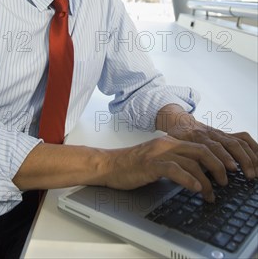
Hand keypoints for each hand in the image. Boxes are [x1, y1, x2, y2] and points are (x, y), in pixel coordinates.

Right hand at [104, 135, 228, 201]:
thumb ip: (176, 162)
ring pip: (191, 161)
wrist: (108, 165)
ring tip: (210, 193)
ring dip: (205, 180)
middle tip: (224, 182)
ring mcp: (158, 153)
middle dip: (217, 167)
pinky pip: (174, 169)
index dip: (217, 159)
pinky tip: (195, 188)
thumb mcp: (158, 160)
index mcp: (169, 142)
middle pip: (201, 151)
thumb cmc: (132, 166)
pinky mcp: (150, 164)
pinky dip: (188, 179)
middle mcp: (166, 144)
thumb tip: (197, 175)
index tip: (226, 172)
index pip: (200, 146)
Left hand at [167, 117, 257, 179]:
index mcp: (196, 137)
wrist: (179, 121)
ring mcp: (220, 133)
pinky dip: (254, 147)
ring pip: (238, 142)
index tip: (225, 180)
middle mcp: (210, 134)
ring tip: (256, 172)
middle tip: (249, 176)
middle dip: (242, 161)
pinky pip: (243, 137)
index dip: (219, 165)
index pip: (211, 150)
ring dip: (250, 157)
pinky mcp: (226, 134)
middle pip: (230, 144)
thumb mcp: (175, 148)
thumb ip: (183, 160)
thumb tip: (190, 180)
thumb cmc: (177, 139)